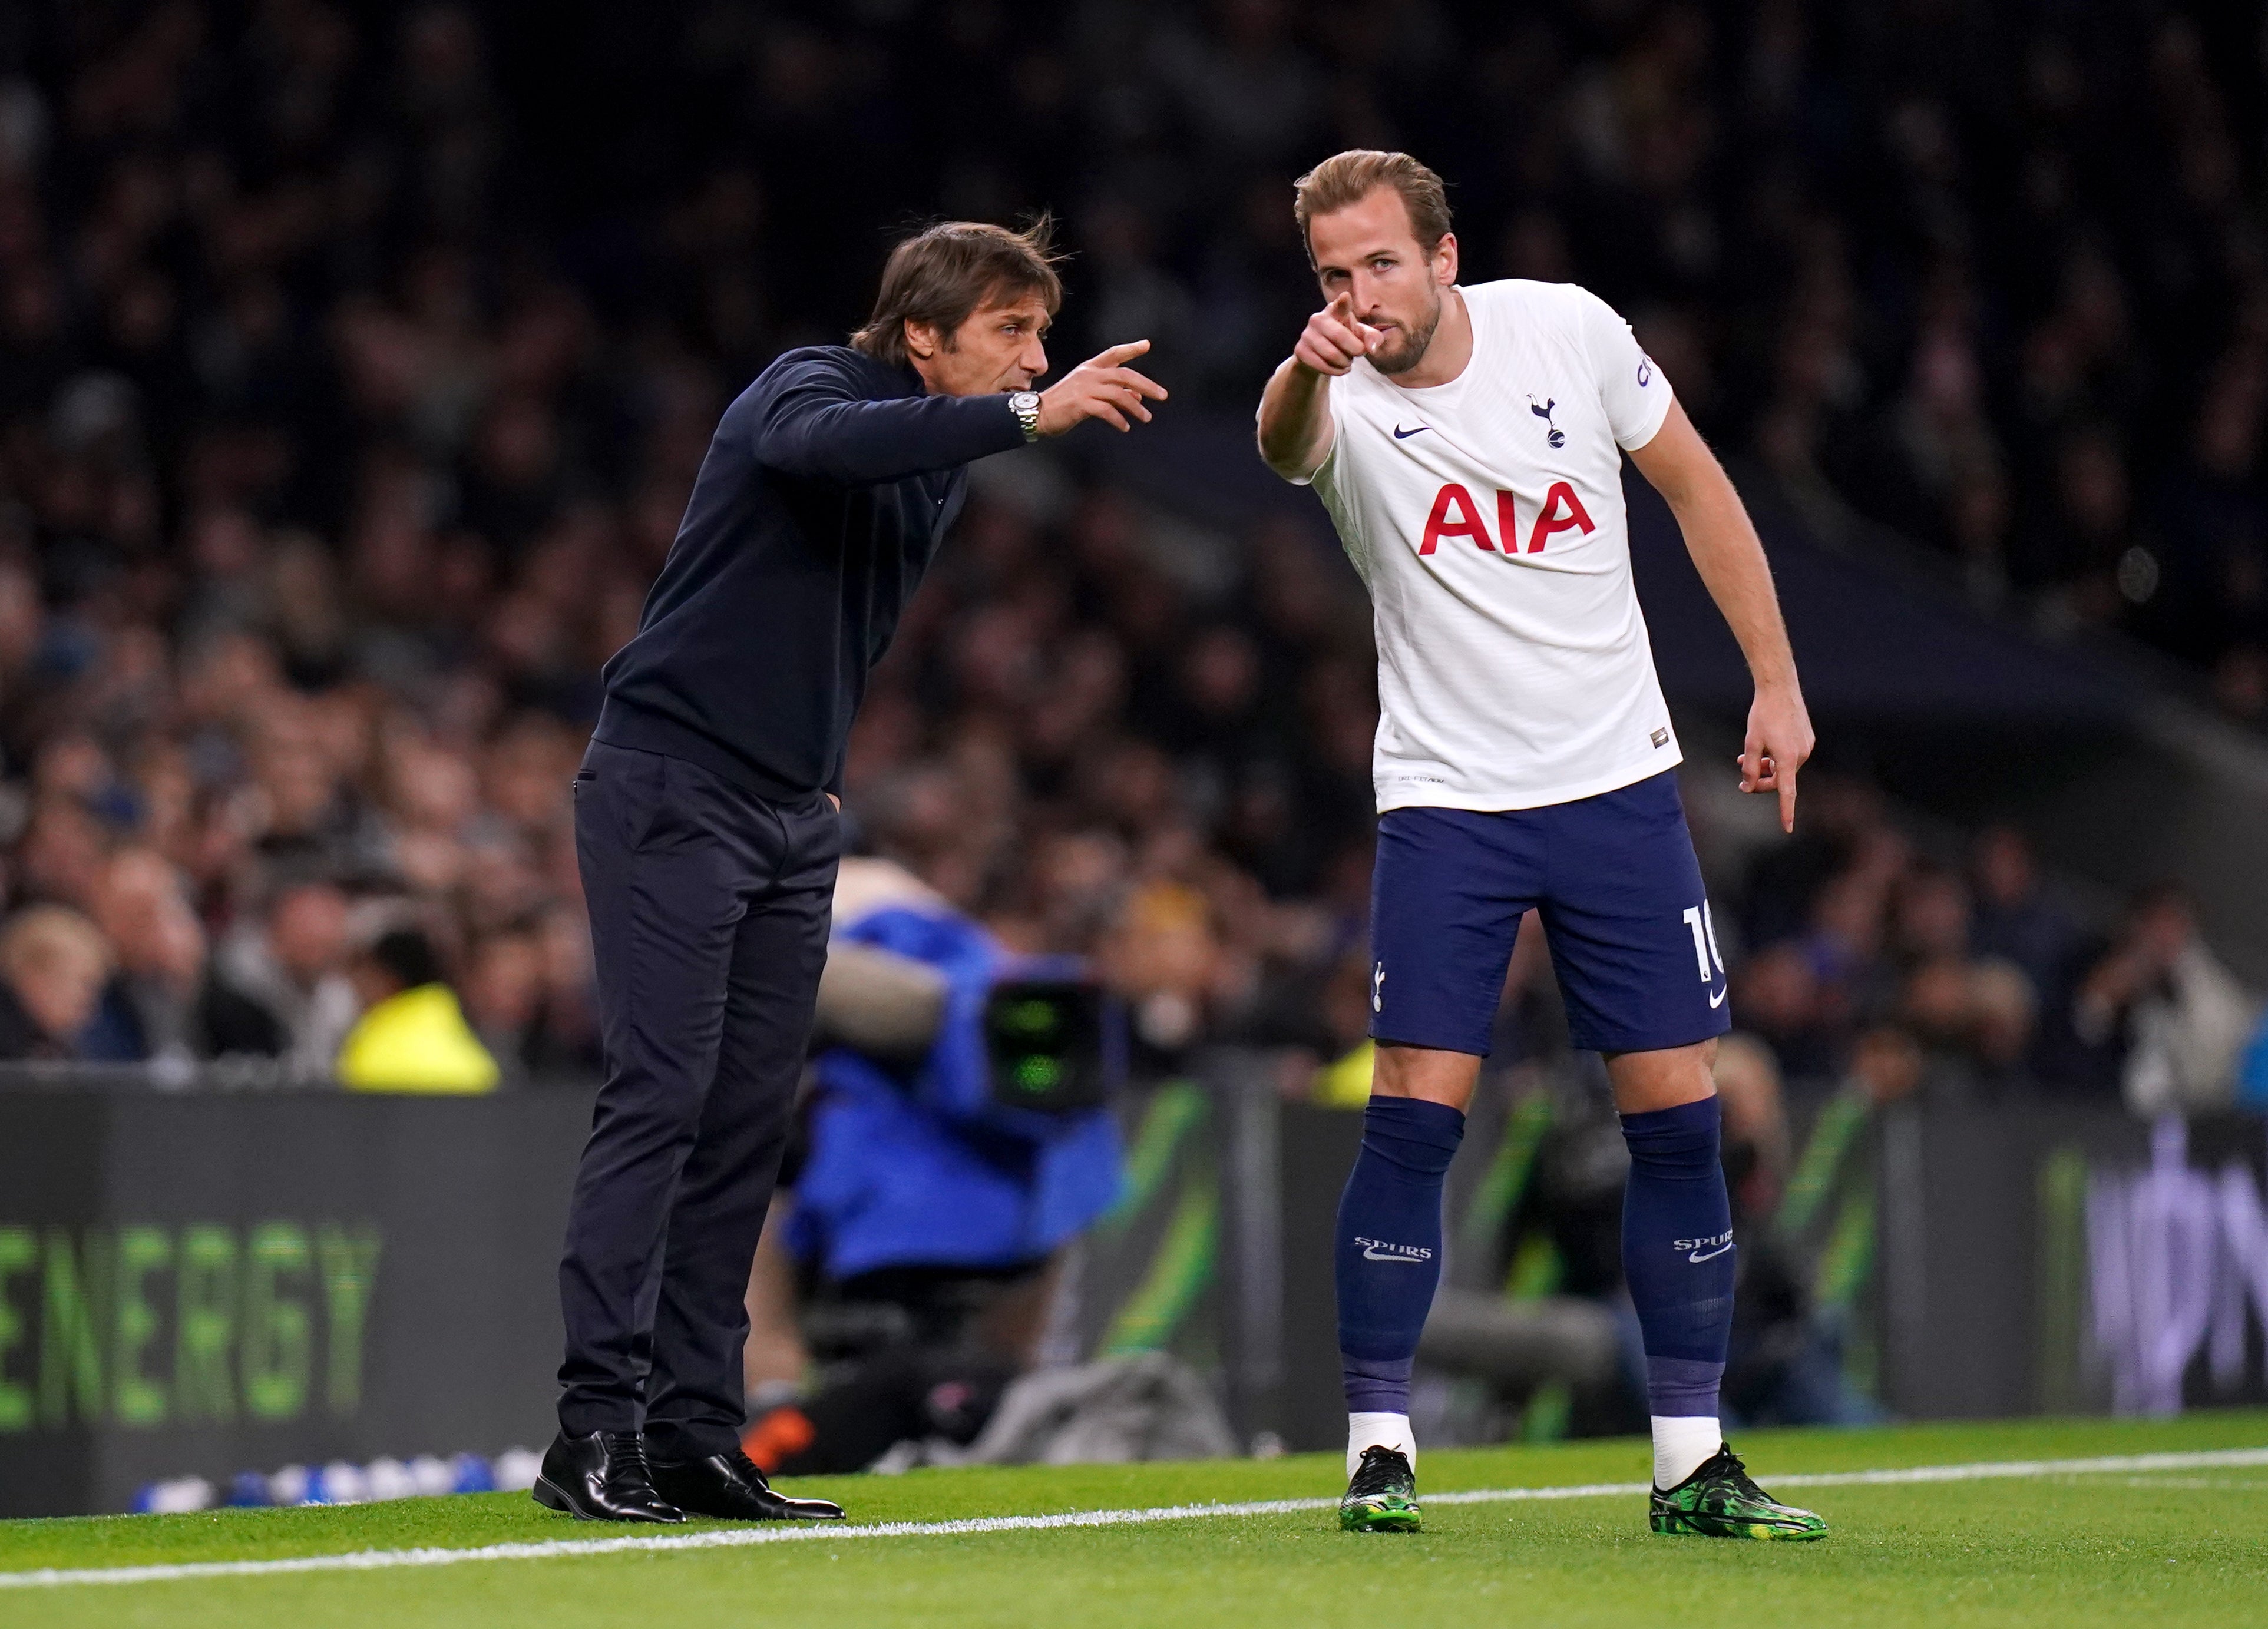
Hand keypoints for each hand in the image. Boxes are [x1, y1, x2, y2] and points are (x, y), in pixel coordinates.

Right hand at [1035, 340, 1168, 434]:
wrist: (1038, 413)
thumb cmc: (1064, 404)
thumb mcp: (1089, 393)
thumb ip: (1112, 392)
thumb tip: (1137, 396)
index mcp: (1090, 368)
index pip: (1114, 354)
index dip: (1131, 349)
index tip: (1147, 345)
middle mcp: (1089, 374)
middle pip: (1125, 375)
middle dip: (1147, 385)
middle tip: (1163, 395)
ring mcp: (1085, 388)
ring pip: (1119, 395)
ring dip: (1136, 408)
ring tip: (1146, 418)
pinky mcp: (1081, 404)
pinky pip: (1107, 411)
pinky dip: (1119, 420)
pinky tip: (1125, 427)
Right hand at [1292, 293, 1381, 376]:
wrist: (1319, 356)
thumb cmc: (1344, 341)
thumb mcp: (1360, 336)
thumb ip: (1372, 338)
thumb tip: (1371, 348)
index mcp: (1335, 311)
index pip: (1340, 305)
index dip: (1343, 302)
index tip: (1346, 297)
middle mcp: (1318, 319)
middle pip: (1340, 336)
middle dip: (1354, 350)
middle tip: (1358, 354)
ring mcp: (1307, 334)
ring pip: (1332, 355)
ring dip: (1345, 363)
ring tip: (1347, 360)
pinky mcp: (1300, 350)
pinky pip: (1323, 366)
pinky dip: (1336, 371)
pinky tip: (1339, 368)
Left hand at [1736, 683, 1813, 833]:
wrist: (1779, 688)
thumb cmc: (1763, 714)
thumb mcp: (1751, 743)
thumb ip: (1750, 769)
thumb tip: (1749, 787)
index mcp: (1788, 759)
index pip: (1787, 793)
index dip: (1786, 811)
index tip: (1788, 828)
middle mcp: (1802, 755)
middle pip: (1781, 779)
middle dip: (1762, 780)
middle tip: (1743, 776)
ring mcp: (1806, 746)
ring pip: (1784, 767)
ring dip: (1766, 767)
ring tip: (1746, 757)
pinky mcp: (1807, 738)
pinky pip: (1790, 755)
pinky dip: (1776, 756)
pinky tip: (1764, 746)